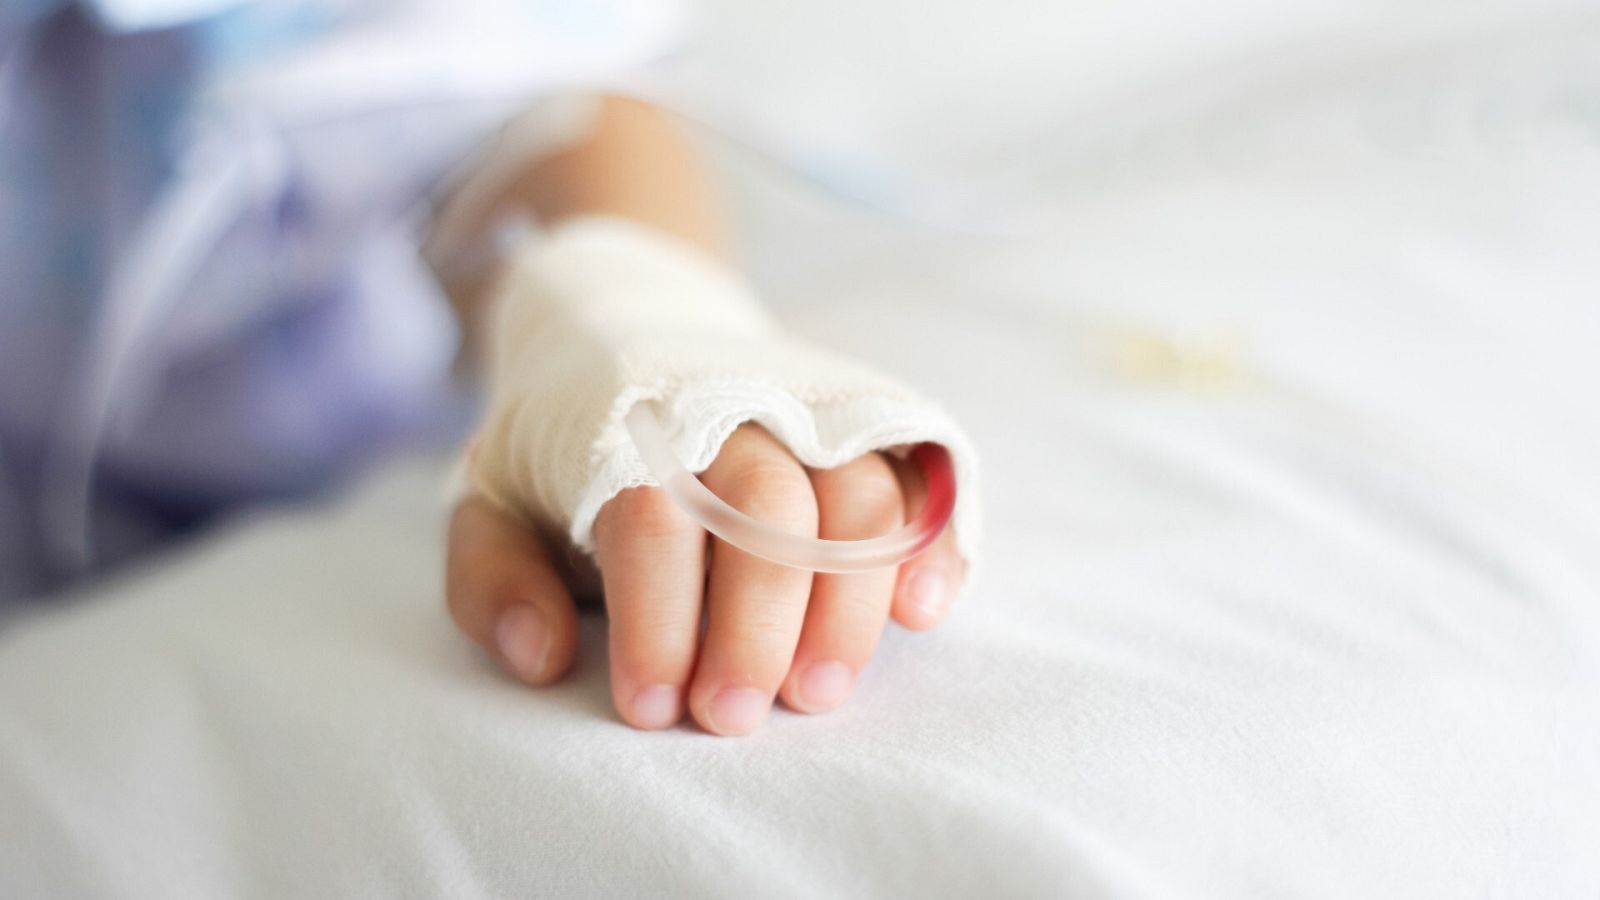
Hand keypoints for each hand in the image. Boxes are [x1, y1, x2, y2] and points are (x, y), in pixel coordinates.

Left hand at [444, 423, 964, 734]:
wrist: (633, 331)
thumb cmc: (567, 450)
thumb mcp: (492, 499)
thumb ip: (491, 577)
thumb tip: (543, 657)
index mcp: (631, 425)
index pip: (654, 518)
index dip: (657, 622)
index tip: (650, 708)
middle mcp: (733, 409)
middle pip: (769, 507)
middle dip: (758, 625)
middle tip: (734, 715)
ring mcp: (814, 414)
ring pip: (859, 497)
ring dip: (848, 603)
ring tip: (818, 692)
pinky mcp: (870, 426)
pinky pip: (922, 473)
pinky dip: (932, 541)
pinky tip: (921, 612)